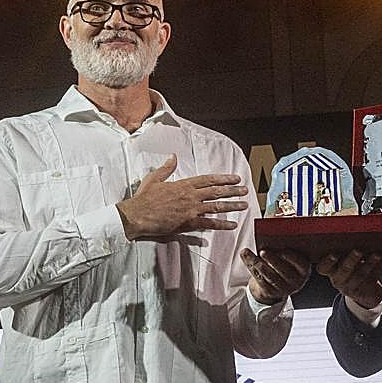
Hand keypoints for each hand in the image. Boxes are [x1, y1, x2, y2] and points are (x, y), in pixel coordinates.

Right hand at [116, 154, 248, 240]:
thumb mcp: (154, 178)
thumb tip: (172, 157)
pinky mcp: (187, 223)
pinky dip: (221, 225)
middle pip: (216, 192)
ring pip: (216, 206)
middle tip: (245, 190)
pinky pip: (208, 224)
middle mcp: (190, 196)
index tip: (235, 178)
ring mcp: (190, 209)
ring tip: (244, 205)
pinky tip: (232, 225)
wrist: (137, 215)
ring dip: (232, 205)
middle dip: (233, 190)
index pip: (208, 179)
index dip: (223, 178)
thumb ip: (166, 168)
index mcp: (183, 184)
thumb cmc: (144, 198)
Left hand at [241, 248, 309, 303]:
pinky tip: (246, 258)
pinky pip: (260, 280)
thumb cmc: (283, 265)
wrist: (275, 284)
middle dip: (272, 260)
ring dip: (257, 263)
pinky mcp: (270, 292)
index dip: (291, 257)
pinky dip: (252, 267)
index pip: (301, 264)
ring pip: (269, 275)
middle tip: (263, 251)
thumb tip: (273, 237)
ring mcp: (283, 289)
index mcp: (304, 270)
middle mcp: (296, 281)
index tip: (281, 250)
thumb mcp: (289, 259)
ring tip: (248, 253)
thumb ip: (285, 250)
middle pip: (283, 270)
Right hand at [317, 250, 381, 309]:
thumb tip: (356, 232)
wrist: (363, 293)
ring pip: (360, 275)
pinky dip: (379, 269)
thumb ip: (346, 251)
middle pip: (344, 270)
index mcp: (330, 271)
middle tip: (358, 250)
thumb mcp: (345, 261)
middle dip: (352, 260)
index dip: (327, 262)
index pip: (323, 268)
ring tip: (377, 254)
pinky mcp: (364, 292)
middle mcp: (338, 280)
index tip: (334, 254)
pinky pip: (372, 279)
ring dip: (369, 263)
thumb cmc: (352, 269)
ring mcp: (350, 288)